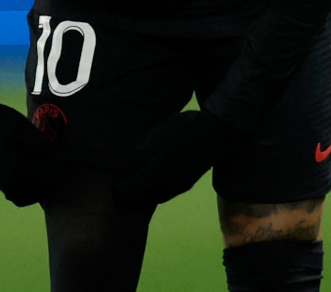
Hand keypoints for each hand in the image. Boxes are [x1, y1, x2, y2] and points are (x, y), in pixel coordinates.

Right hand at [0, 85, 52, 206]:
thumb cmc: (0, 123)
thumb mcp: (24, 128)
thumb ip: (40, 145)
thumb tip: (55, 159)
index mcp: (17, 169)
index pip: (46, 178)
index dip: (57, 170)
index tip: (61, 158)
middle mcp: (9, 182)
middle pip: (38, 192)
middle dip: (50, 181)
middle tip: (55, 165)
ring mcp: (1, 184)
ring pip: (26, 198)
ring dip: (39, 190)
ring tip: (46, 172)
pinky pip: (16, 196)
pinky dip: (27, 192)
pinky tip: (33, 177)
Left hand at [114, 110, 236, 209]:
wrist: (217, 134)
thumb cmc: (185, 130)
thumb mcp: (158, 134)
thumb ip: (140, 150)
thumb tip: (126, 161)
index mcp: (155, 173)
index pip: (127, 193)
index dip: (117, 188)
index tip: (113, 177)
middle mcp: (166, 186)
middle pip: (139, 199)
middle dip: (129, 191)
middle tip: (123, 176)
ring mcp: (178, 187)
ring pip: (153, 197)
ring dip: (144, 190)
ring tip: (140, 173)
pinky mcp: (186, 184)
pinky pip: (165, 192)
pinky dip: (157, 187)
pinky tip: (158, 172)